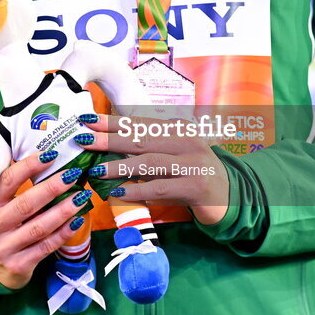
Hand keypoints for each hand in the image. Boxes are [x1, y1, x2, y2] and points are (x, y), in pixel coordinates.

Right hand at [0, 153, 90, 289]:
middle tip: (73, 174)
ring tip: (82, 196)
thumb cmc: (1, 227)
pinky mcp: (17, 266)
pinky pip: (45, 246)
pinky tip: (77, 221)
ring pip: (38, 227)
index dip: (30, 166)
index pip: (7, 180)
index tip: (52, 155)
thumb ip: (14, 186)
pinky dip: (63, 232)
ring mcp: (3, 248)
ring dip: (63, 210)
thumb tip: (49, 157)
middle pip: (25, 203)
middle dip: (52, 187)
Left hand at [83, 113, 229, 225]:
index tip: (88, 119)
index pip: (140, 123)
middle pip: (142, 138)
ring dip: (120, 165)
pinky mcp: (196, 186)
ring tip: (97, 171)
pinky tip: (119, 192)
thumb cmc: (191, 175)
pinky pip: (161, 187)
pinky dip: (138, 189)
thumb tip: (108, 146)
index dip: (113, 121)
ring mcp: (193, 163)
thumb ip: (148, 149)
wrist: (229, 196)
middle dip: (110, 138)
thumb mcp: (172, 156)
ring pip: (150, 162)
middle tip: (84, 138)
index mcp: (179, 129)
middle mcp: (187, 141)